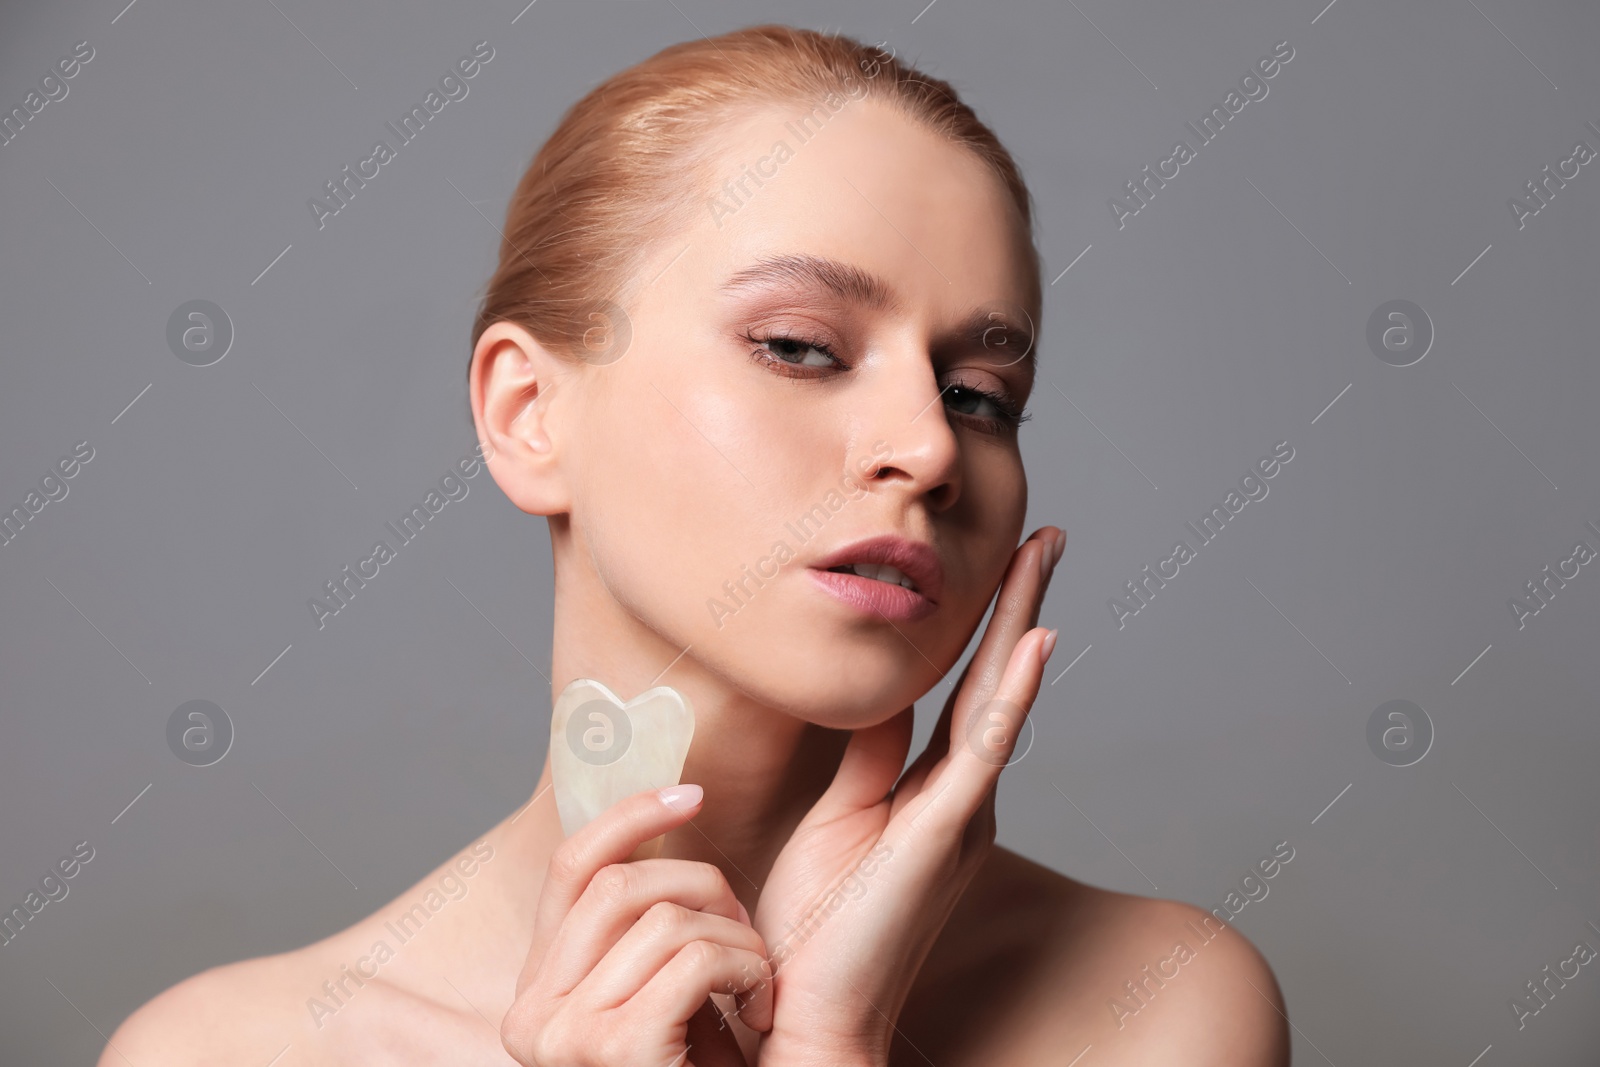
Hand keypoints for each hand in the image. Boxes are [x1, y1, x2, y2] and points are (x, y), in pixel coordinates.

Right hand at [500, 785, 774, 1066]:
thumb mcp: (664, 996)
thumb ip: (642, 934)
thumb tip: (667, 812)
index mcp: (537, 995)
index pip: (571, 867)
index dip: (629, 815)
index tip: (691, 791)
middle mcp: (531, 1016)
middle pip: (622, 884)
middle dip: (704, 886)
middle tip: (747, 933)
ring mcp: (565, 1037)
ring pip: (668, 917)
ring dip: (739, 940)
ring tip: (758, 987)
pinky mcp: (617, 1050)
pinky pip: (698, 958)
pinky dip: (750, 971)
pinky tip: (763, 1010)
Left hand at [748, 526, 1062, 1066]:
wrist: (811, 1011)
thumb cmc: (816, 923)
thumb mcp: (839, 812)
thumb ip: (868, 753)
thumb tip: (881, 691)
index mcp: (934, 792)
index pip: (965, 690)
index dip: (984, 627)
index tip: (1001, 565)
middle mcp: (961, 797)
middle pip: (995, 681)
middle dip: (1019, 604)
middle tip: (1045, 536)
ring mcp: (961, 814)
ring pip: (999, 700)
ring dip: (1022, 623)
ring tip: (1043, 557)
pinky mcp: (943, 833)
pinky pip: (984, 749)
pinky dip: (1012, 693)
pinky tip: (1035, 640)